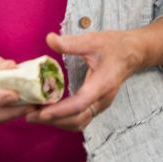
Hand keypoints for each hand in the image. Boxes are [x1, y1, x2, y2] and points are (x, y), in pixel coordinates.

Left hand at [27, 32, 141, 131]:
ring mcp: (101, 104)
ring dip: (58, 122)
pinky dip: (65, 119)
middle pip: (78, 119)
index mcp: (102, 84)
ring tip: (35, 115)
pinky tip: (50, 112)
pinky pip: (81, 118)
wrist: (133, 53)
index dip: (61, 111)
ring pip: (79, 122)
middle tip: (29, 115)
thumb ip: (71, 43)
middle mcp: (103, 99)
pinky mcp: (98, 104)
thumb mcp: (92, 40)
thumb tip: (49, 39)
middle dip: (53, 120)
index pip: (80, 103)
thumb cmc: (114, 46)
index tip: (41, 113)